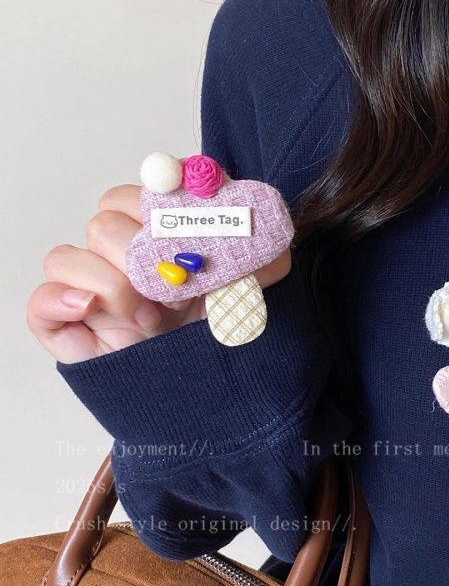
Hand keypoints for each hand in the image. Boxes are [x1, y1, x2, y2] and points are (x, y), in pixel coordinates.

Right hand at [27, 185, 290, 363]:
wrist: (202, 389)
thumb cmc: (216, 335)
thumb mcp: (253, 294)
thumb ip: (265, 261)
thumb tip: (270, 233)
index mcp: (158, 238)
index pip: (144, 195)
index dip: (161, 204)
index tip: (189, 227)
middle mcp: (120, 256)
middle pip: (105, 221)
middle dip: (139, 253)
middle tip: (173, 290)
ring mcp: (90, 289)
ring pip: (67, 256)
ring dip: (111, 285)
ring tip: (149, 319)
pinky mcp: (67, 325)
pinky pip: (40, 302)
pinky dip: (59, 302)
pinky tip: (88, 311)